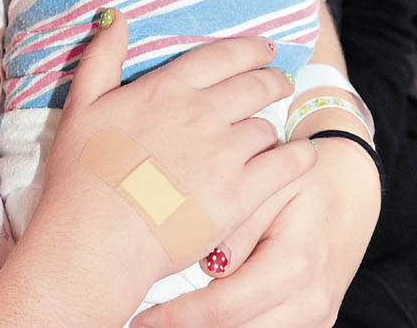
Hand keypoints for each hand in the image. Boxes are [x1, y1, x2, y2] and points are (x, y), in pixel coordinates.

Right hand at [0, 13, 316, 325]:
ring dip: (271, 125)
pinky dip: (297, 158)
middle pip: (254, 86)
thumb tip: (116, 15)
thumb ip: (102, 56)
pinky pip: (284, 166)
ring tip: (272, 130)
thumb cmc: (82, 170)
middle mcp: (202, 113)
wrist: (97, 235)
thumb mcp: (82, 102)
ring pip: (266, 127)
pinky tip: (301, 157)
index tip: (265, 48)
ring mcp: (224, 154)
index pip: (221, 56)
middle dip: (272, 80)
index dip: (249, 49)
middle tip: (281, 81)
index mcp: (168, 88)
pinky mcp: (239, 195)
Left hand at [134, 134, 379, 326]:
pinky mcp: (310, 321)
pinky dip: (233, 325)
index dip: (178, 316)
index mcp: (295, 264)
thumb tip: (208, 266)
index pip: (225, 307)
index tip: (141, 316)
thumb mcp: (273, 185)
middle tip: (142, 321)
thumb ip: (240, 224)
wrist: (352, 190)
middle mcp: (309, 301)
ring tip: (162, 318)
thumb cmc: (305, 179)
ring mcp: (313, 317)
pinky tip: (195, 316)